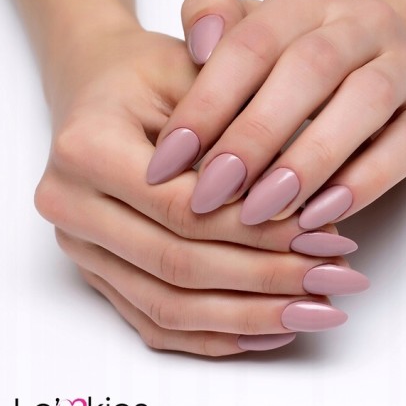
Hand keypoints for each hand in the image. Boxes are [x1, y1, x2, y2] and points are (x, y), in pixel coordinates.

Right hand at [35, 26, 367, 355]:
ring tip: (317, 310)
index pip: (185, 209)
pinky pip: (154, 320)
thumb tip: (307, 207)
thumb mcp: (198, 72)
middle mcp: (70, 207)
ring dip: (251, 315)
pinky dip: (216, 333)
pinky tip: (270, 327)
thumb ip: (243, 135)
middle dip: (267, 279)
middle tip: (335, 281)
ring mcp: (80, 248)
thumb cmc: (152, 74)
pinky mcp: (97, 272)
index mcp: (86, 149)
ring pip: (169, 306)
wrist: (99, 89)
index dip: (261, 230)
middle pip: (179, 265)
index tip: (329, 237)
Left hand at [148, 0, 405, 227]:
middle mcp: (362, 23)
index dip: (206, 104)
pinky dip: (361, 184)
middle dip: (254, 137)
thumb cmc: (313, 58)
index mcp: (308, 0)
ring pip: (362, 104)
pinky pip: (404, 147)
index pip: (249, 44)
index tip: (168, 161)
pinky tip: (317, 217)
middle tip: (210, 193)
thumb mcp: (263, 33)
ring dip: (307, 162)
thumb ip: (221, 28)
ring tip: (261, 211)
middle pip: (307, 71)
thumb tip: (198, 44)